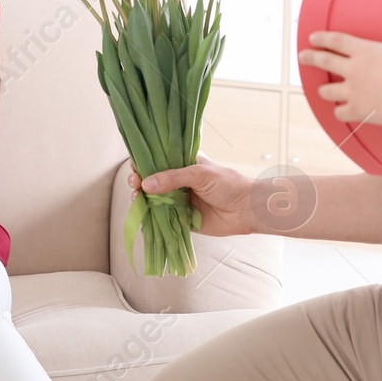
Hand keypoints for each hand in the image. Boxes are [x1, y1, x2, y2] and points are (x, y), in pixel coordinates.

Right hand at [129, 154, 254, 236]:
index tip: (136, 168)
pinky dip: (151, 218)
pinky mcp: (182, 219)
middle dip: (139, 181)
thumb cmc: (228, 184)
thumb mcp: (200, 174)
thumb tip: (146, 183)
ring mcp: (179, 201)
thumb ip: (173, 177)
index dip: (143, 163)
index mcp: (182, 165)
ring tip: (137, 198)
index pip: (157, 161)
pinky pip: (162, 219)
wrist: (246, 209)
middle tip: (135, 184)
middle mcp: (178, 182)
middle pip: (151, 181)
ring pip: (154, 200)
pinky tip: (142, 216)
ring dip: (142, 200)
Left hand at [299, 24, 381, 125]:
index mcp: (363, 52)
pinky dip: (340, 112)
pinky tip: (340, 112)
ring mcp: (352, 90)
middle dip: (310, 58)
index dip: (321, 39)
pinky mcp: (356, 109)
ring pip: (327, 90)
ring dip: (324, 90)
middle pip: (323, 61)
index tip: (312, 39)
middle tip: (303, 56)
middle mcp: (353, 69)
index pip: (335, 41)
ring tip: (322, 90)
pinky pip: (339, 112)